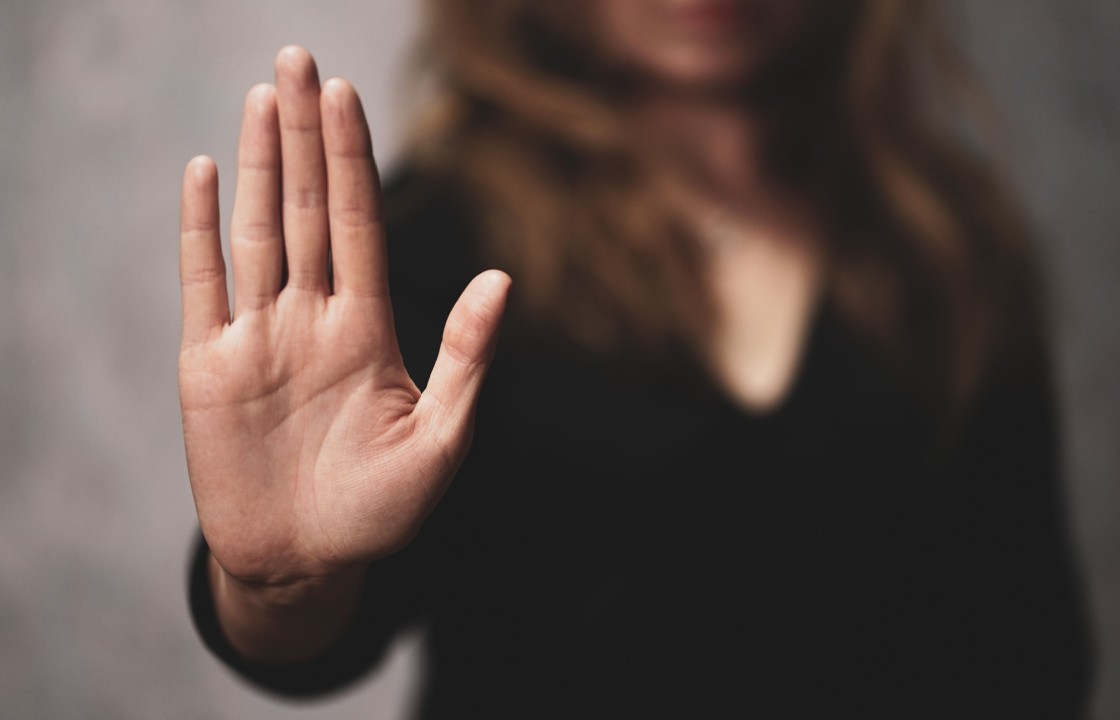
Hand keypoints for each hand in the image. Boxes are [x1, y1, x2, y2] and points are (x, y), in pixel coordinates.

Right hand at [178, 47, 508, 596]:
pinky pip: (203, 286)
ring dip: (258, 164)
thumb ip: (466, 357)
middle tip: (299, 62)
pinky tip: (205, 174)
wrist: (308, 563)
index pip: (359, 225)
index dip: (352, 161)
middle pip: (308, 209)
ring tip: (262, 96)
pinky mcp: (209, 368)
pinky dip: (201, 230)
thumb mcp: (441, 439)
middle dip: (304, 137)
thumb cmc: (381, 511)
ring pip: (259, 232)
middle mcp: (312, 318)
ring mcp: (259, 338)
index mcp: (367, 328)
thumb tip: (502, 279)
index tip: (348, 97)